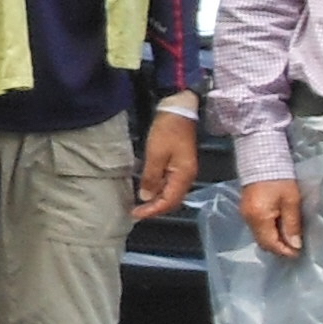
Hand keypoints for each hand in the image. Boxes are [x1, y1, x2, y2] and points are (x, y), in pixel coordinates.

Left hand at [137, 103, 201, 217]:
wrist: (180, 110)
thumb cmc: (168, 130)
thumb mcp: (155, 153)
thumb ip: (151, 177)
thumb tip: (146, 197)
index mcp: (183, 176)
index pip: (169, 202)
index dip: (152, 210)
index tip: (135, 213)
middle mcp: (187, 177)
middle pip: (172, 200)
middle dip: (155, 208)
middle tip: (136, 210)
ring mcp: (184, 171)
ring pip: (171, 193)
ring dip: (156, 200)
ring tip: (140, 203)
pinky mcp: (180, 165)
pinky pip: (170, 183)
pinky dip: (158, 189)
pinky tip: (148, 188)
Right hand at [238, 175, 305, 258]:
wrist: (261, 156)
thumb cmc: (279, 177)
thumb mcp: (291, 200)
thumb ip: (292, 224)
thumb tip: (295, 245)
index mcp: (259, 218)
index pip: (271, 244)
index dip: (285, 251)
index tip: (299, 252)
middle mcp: (248, 219)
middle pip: (263, 243)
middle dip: (279, 248)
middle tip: (295, 246)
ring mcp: (245, 214)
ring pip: (260, 236)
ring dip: (274, 240)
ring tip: (290, 236)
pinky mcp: (246, 209)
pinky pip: (257, 228)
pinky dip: (269, 231)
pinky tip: (279, 226)